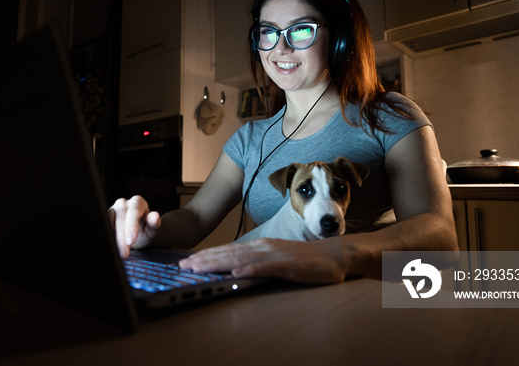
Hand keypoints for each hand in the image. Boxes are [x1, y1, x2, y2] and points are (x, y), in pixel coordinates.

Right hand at [108, 195, 161, 258]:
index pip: (134, 212)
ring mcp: (113, 209)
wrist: (139, 233)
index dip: (131, 227)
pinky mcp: (105, 217)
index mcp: (138, 202)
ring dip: (112, 239)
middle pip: (121, 219)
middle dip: (121, 239)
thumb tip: (155, 216)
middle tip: (124, 254)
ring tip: (117, 253)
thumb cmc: (147, 229)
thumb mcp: (153, 229)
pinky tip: (110, 247)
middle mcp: (124, 203)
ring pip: (109, 223)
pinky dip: (107, 238)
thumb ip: (154, 223)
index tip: (131, 241)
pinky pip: (104, 227)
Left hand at [179, 238, 348, 283]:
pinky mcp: (288, 265)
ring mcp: (276, 254)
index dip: (207, 255)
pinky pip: (266, 268)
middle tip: (183, 266)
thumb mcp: (277, 259)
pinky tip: (236, 273)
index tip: (188, 261)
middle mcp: (264, 246)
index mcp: (261, 246)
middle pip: (229, 253)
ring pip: (241, 258)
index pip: (229, 250)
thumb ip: (258, 263)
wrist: (335, 255)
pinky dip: (250, 270)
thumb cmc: (307, 260)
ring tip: (199, 268)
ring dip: (219, 263)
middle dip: (204, 259)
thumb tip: (237, 269)